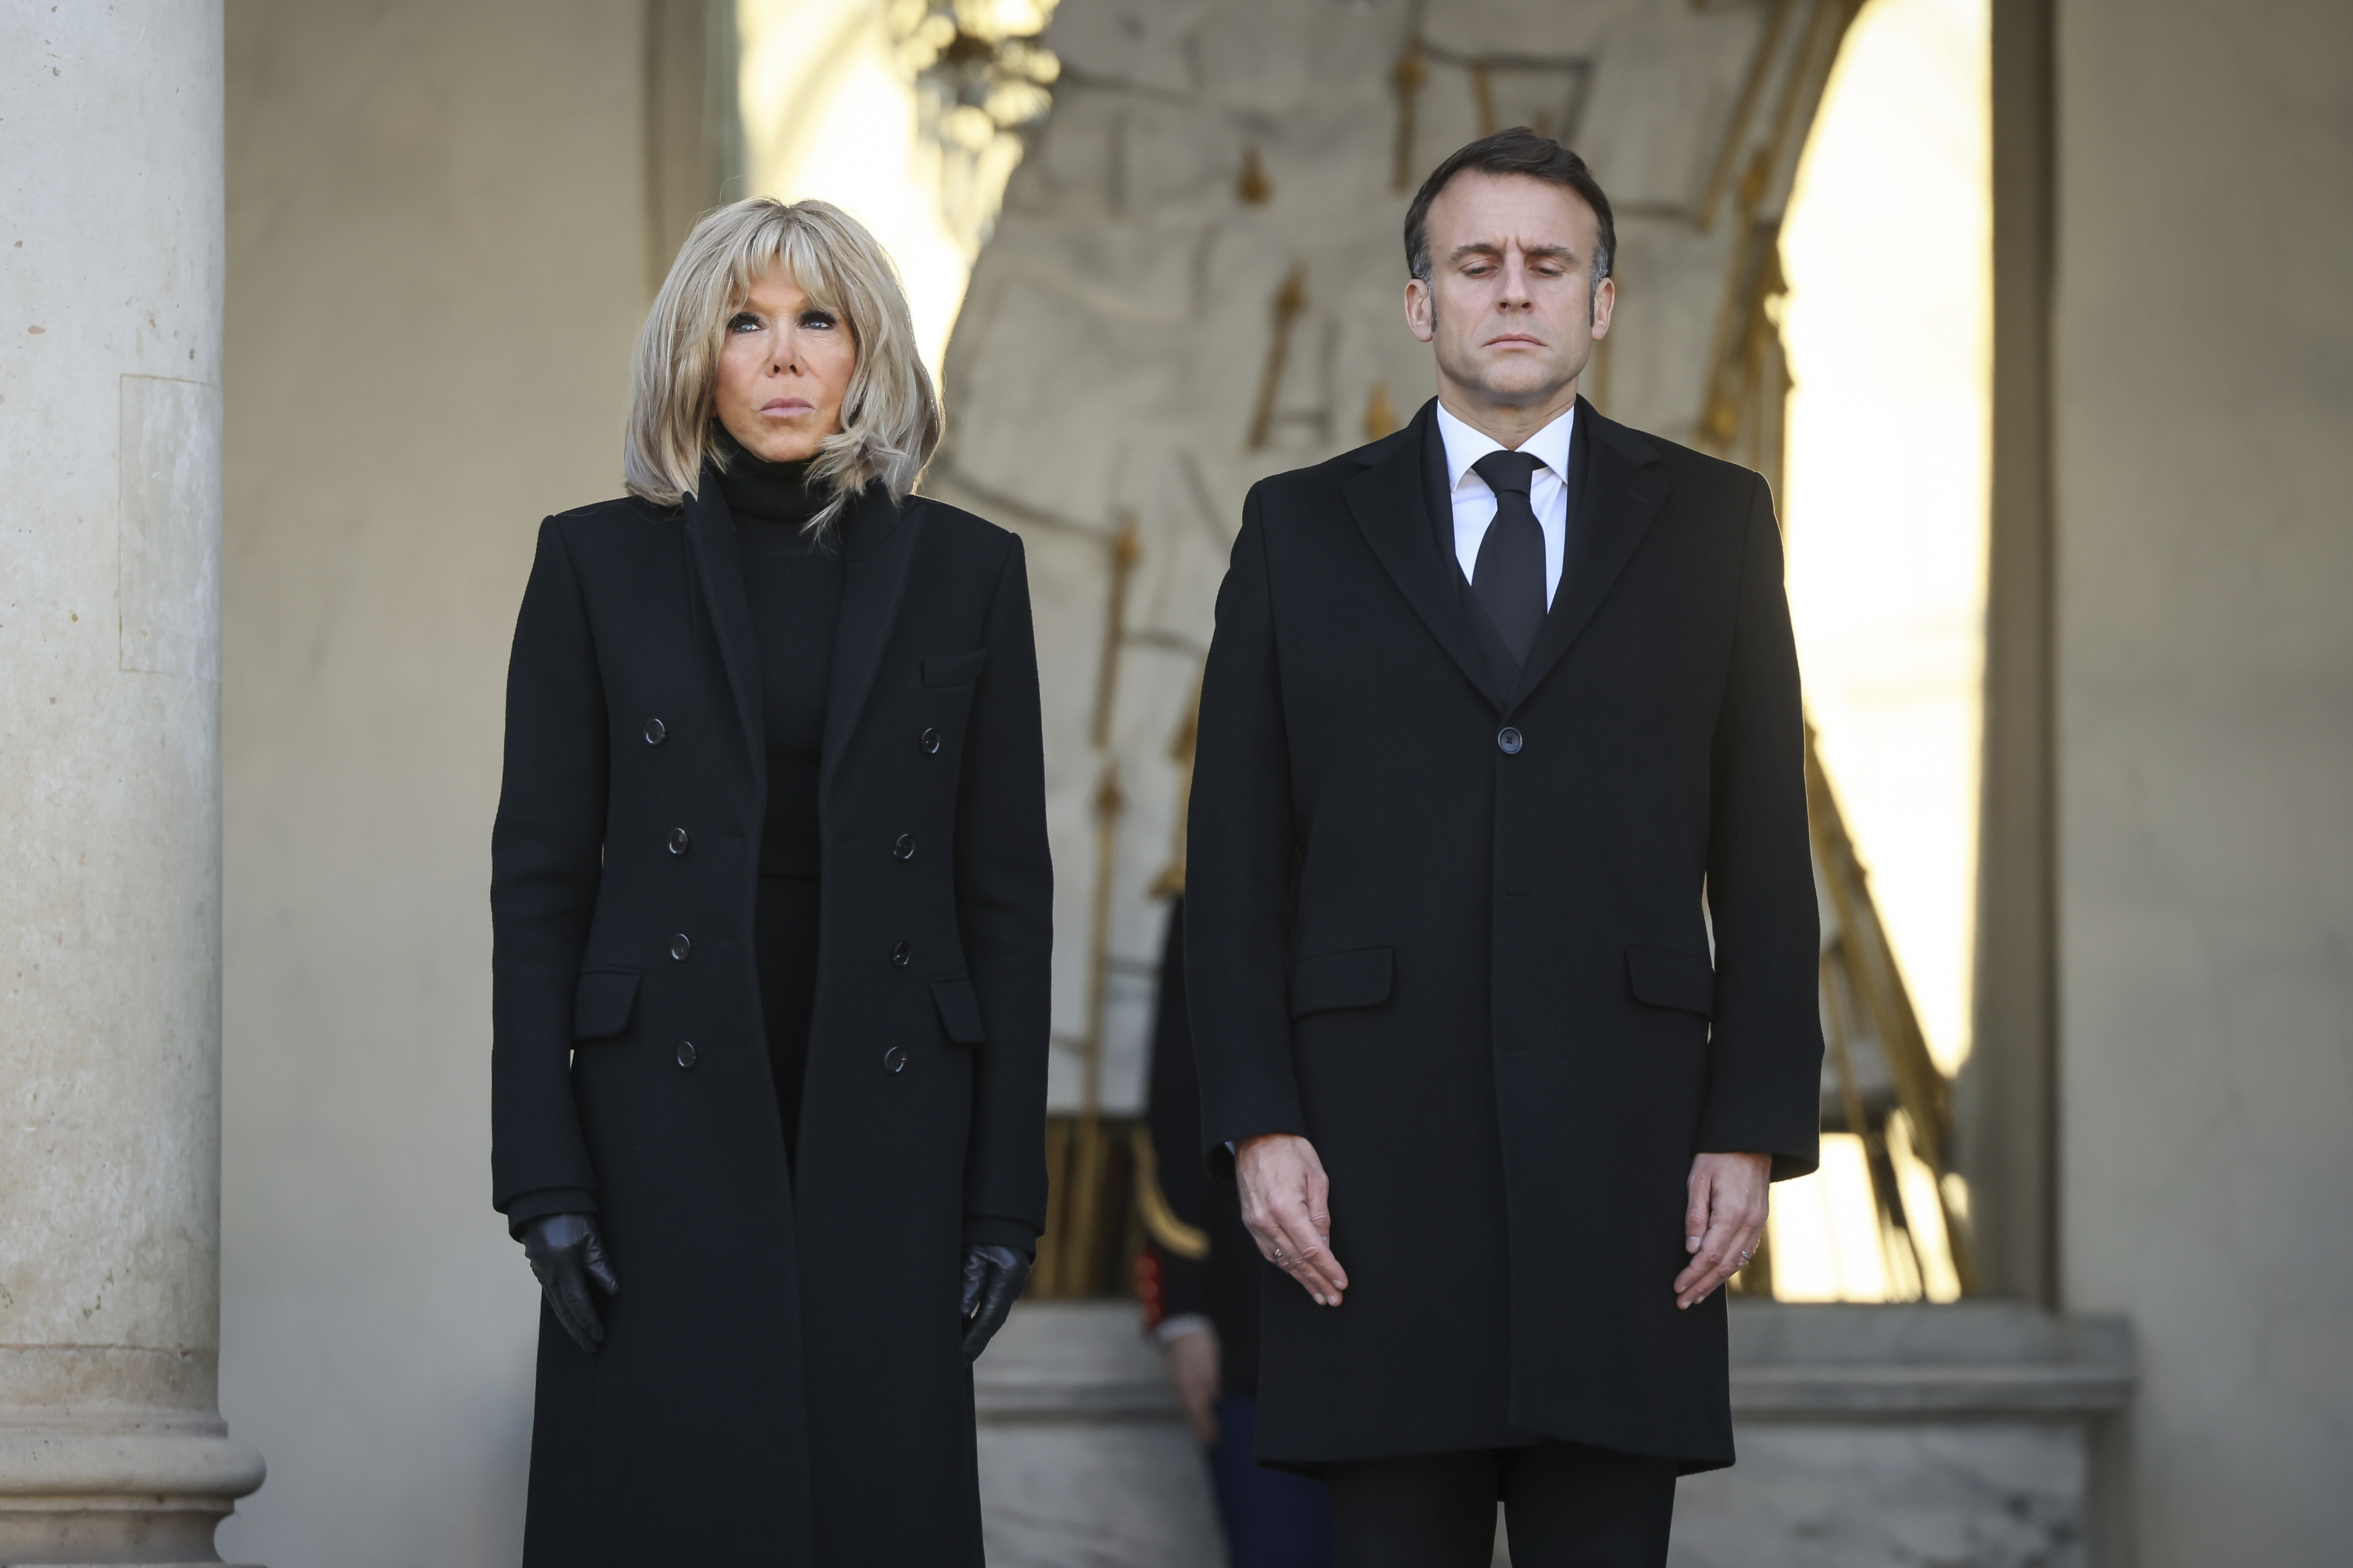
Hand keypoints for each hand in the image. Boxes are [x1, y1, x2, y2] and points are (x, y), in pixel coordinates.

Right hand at [519, 1212, 621, 1352]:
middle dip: (579, 1332)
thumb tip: (613, 1291)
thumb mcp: (591, 1236)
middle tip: (591, 1349)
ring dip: (569, 1326)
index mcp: (563, 1266)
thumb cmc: (571, 1214)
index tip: (600, 1336)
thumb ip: (600, 1264)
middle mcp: (549, 1274)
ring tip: (581, 1340)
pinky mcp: (539, 1269)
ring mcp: (541, 1272)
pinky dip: (561, 1311)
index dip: (589, 1322)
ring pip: (556, 1307)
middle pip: (565, 1312)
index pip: (578, 1303)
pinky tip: (568, 1319)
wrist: (543, 1201)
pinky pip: (551, 1296)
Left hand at [960, 1243, 1029, 1360]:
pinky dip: (978, 1322)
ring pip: (991, 1318)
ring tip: (956, 1353)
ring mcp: (1011, 1287)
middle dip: (973, 1344)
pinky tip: (965, 1330)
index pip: (988, 1319)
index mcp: (1006, 1279)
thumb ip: (969, 1282)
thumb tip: (962, 1315)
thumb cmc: (984, 1232)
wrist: (1002, 1217)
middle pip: (991, 1324)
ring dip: (975, 1334)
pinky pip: (991, 1309)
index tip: (958, 1359)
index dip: (972, 1341)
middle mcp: (1012, 1287)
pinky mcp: (1004, 1285)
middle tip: (953, 1363)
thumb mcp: (973, 1253)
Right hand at [1162, 1324, 1221, 1444]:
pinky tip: (1190, 1412)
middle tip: (1208, 1441)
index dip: (1207, 1425)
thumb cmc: (1201, 1343)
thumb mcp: (1212, 1360)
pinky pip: (1180, 1398)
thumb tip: (1214, 1398)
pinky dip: (1186, 1408)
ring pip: (1185, 1406)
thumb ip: (1212, 1380)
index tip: (1213, 1438)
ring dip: (1193, 1420)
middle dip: (1200, 1427)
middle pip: (1192, 1412)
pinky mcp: (1173, 1377)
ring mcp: (1176, 1382)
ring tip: (1201, 1432)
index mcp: (1195, 1381)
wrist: (1181, 1328)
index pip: (1202, 1410)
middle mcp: (1183, 1385)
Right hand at [1235, 1133, 1347, 1305]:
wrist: (1257, 1136)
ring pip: (1280, 1260)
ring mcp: (1254, 1223)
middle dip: (1317, 1281)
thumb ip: (1321, 1216)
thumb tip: (1326, 1247)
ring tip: (1319, 1294)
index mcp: (1286, 1207)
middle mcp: (1266, 1219)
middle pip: (1295, 1261)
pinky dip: (1285, 1265)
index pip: (1311, 1249)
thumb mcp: (1317, 1178)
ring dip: (1301, 1279)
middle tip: (1333, 1298)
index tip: (1341, 1284)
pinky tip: (1297, 1274)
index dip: (1328, 1269)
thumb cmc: (1290, 1151)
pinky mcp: (1249, 1222)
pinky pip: (1268, 1251)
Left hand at [1675, 1151, 1770, 1307]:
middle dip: (1702, 1286)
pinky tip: (1717, 1275)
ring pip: (1737, 1262)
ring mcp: (1758, 1223)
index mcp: (1732, 1213)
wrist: (1751, 1139)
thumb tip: (1691, 1249)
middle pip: (1724, 1265)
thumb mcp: (1698, 1179)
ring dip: (1716, 1282)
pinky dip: (1730, 1267)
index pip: (1710, 1255)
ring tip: (1697, 1296)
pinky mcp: (1760, 1220)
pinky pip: (1745, 1251)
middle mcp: (1750, 1222)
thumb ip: (1695, 1215)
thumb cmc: (1718, 1155)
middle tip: (1683, 1302)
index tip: (1677, 1287)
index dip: (1693, 1275)